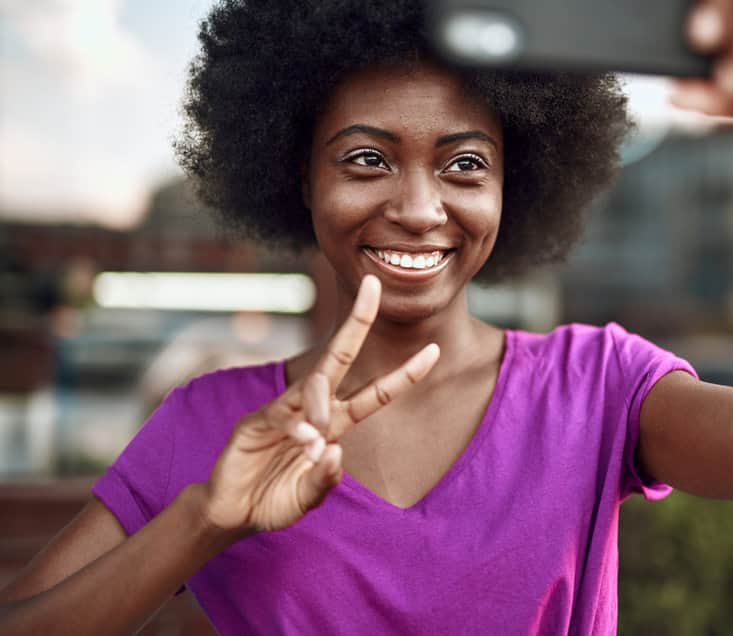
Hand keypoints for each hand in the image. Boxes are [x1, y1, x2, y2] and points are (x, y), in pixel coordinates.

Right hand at [200, 275, 438, 534]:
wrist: (232, 513)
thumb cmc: (275, 500)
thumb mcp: (308, 498)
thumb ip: (323, 481)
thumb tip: (333, 450)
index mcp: (335, 425)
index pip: (375, 394)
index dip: (404, 375)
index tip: (434, 351)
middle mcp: (314, 410)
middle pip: (340, 355)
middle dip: (358, 319)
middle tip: (374, 284)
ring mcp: (284, 410)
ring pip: (314, 385)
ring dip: (322, 407)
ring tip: (318, 438)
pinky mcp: (256, 421)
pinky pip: (283, 414)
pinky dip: (297, 428)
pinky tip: (304, 445)